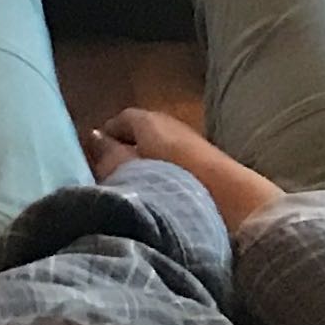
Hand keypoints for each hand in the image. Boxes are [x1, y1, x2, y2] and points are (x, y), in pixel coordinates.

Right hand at [89, 108, 283, 231]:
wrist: (232, 205)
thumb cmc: (169, 181)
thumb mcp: (127, 169)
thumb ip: (107, 153)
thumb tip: (93, 136)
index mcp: (148, 119)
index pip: (119, 120)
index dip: (105, 138)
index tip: (93, 160)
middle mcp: (172, 125)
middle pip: (141, 135)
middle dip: (126, 153)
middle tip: (111, 179)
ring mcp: (193, 145)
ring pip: (161, 152)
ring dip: (148, 168)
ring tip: (136, 194)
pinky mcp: (209, 168)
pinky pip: (177, 167)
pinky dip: (167, 179)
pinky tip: (163, 201)